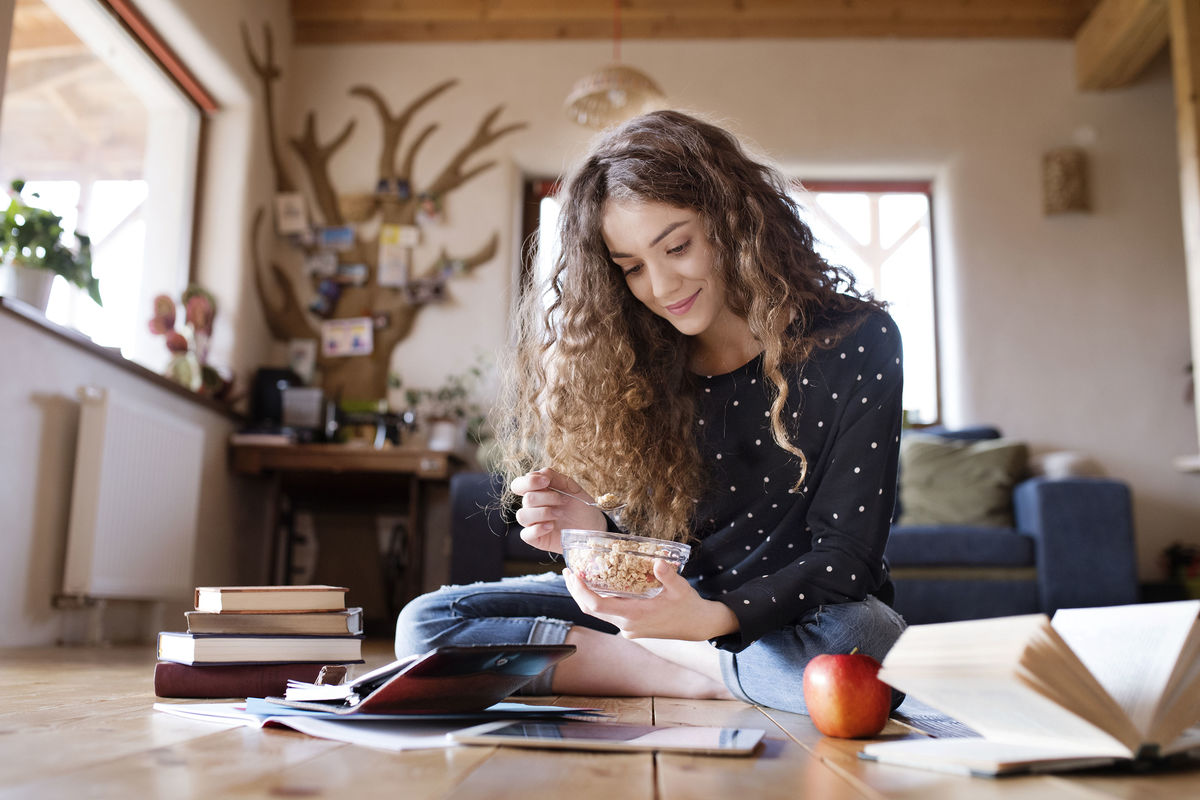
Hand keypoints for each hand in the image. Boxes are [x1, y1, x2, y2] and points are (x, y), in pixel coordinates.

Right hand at [510, 468, 606, 553]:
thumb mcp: (572, 487)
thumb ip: (555, 477)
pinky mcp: (537, 539)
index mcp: (538, 492)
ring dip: (543, 512)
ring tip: (559, 514)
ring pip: (522, 516)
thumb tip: (539, 474)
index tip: (546, 482)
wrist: (594, 526)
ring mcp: (533, 523)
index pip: (518, 485)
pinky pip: (525, 534)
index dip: (528, 482)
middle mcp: (533, 507)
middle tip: (563, 501)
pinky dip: (537, 529)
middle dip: (546, 497)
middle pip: (526, 499)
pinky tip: (551, 526)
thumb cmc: (582, 506)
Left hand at [563, 559, 739, 640]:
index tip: (573, 575)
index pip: (597, 606)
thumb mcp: (680, 588)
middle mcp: (627, 625)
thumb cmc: (688, 606)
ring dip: (586, 596)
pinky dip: (599, 600)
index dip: (580, 591)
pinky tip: (599, 585)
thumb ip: (668, 576)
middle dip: (576, 591)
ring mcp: (628, 628)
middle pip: (591, 610)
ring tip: (579, 576)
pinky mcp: (631, 627)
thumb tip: (658, 562)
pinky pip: (608, 614)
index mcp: (635, 616)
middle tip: (568, 572)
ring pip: (598, 613)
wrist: (697, 626)